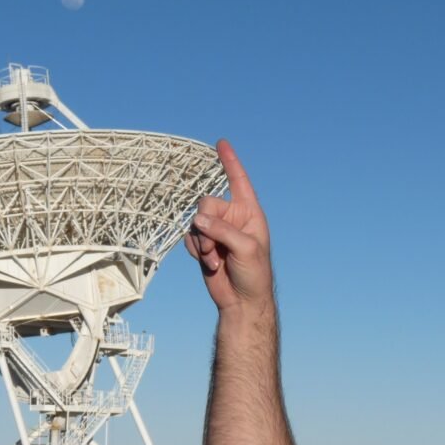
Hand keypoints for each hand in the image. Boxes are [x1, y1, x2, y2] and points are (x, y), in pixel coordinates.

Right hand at [186, 140, 273, 310]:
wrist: (242, 301)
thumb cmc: (255, 274)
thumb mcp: (246, 248)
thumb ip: (223, 230)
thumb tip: (197, 219)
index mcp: (249, 213)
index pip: (239, 181)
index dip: (230, 162)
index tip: (221, 143)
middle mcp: (232, 218)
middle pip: (206, 203)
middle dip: (206, 225)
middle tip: (212, 247)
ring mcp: (216, 231)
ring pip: (195, 222)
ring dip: (202, 243)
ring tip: (214, 260)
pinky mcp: (203, 245)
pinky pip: (190, 237)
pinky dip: (195, 250)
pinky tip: (209, 264)